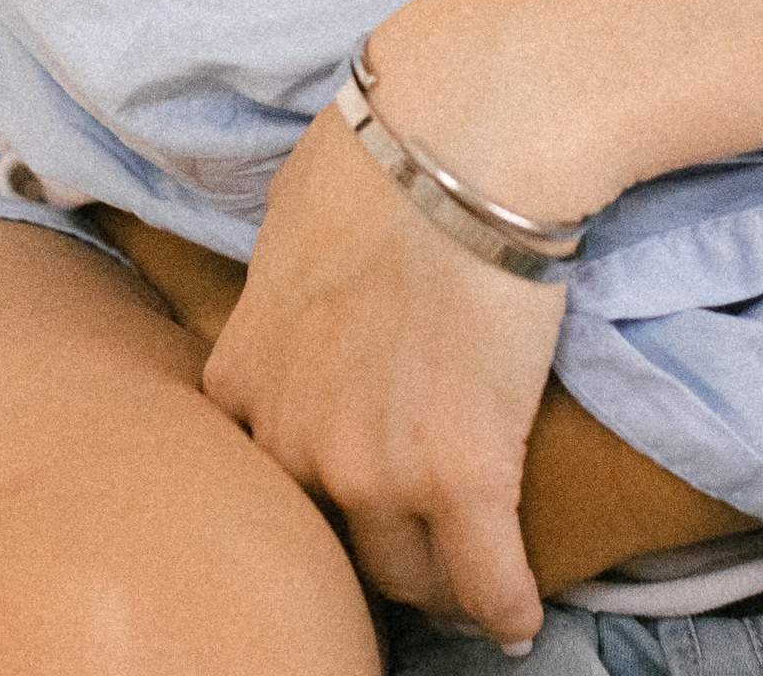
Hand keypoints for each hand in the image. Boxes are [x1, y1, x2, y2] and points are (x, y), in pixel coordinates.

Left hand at [200, 101, 565, 646]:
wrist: (458, 144)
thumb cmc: (378, 157)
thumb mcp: (284, 227)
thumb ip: (276, 294)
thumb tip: (292, 296)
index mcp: (244, 377)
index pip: (262, 479)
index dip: (311, 491)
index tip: (345, 499)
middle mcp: (295, 439)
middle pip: (331, 538)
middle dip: (372, 545)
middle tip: (413, 547)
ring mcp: (374, 469)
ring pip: (407, 572)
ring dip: (439, 580)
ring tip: (465, 580)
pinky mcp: (462, 480)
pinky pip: (486, 584)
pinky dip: (506, 607)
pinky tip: (518, 617)